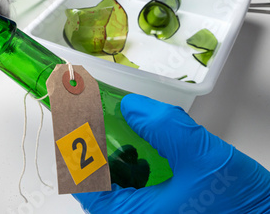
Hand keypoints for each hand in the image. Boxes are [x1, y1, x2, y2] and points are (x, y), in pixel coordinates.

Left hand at [73, 95, 269, 212]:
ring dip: (107, 157)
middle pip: (93, 183)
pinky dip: (128, 167)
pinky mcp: (157, 208)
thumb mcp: (200, 156)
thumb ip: (162, 127)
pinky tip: (139, 153)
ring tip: (112, 133)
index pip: (84, 182)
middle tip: (87, 119)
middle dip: (89, 149)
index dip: (73, 148)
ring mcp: (145, 212)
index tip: (71, 119)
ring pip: (111, 185)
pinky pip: (130, 188)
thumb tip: (130, 107)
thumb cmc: (239, 202)